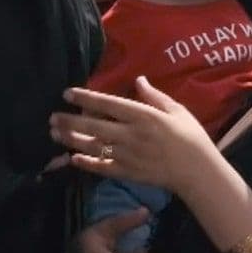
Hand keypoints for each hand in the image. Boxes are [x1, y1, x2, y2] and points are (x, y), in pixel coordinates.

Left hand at [51, 79, 222, 197]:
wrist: (199, 171)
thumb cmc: (190, 137)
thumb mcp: (176, 110)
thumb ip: (154, 96)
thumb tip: (138, 79)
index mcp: (143, 116)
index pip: (108, 104)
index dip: (85, 98)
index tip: (67, 93)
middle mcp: (131, 134)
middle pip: (94, 125)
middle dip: (70, 120)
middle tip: (52, 117)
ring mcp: (128, 155)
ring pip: (93, 146)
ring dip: (72, 140)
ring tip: (54, 134)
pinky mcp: (128, 173)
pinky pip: (103, 167)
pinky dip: (87, 163)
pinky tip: (73, 158)